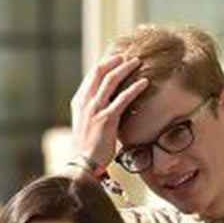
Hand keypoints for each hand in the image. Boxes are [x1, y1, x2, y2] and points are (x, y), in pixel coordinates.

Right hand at [69, 51, 152, 171]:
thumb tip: (107, 103)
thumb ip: (93, 111)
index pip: (91, 75)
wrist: (82, 165)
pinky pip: (123, 98)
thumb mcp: (85, 124)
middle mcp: (85, 102)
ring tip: (137, 62)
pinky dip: (135, 88)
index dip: (105, 64)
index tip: (117, 60)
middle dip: (115, 61)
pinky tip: (145, 82)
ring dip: (126, 68)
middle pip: (100, 71)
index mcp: (79, 102)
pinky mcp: (107, 119)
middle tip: (128, 57)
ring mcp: (95, 109)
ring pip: (111, 80)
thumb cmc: (86, 148)